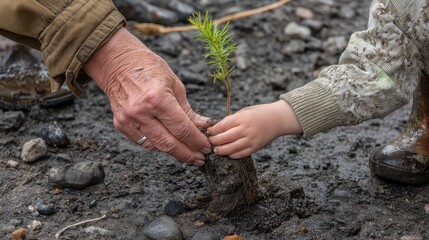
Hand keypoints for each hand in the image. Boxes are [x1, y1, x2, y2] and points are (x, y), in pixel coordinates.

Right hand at [84, 28, 211, 165]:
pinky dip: (157, 145)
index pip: (182, 129)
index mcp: (158, 99)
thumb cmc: (150, 69)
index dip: (197, 142)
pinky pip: (143, 142)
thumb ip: (188, 111)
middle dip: (187, 154)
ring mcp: (128, 120)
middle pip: (169, 144)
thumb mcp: (175, 85)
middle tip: (200, 159)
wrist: (118, 63)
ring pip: (156, 147)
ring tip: (187, 152)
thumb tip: (204, 127)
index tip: (207, 148)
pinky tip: (168, 143)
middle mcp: (141, 112)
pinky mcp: (120, 125)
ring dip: (174, 152)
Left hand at [207, 100, 302, 158]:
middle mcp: (246, 129)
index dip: (214, 130)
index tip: (209, 132)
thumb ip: (233, 120)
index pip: (223, 125)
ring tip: (217, 150)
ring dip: (222, 150)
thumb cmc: (259, 113)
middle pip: (225, 138)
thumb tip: (218, 128)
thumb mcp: (245, 112)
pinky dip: (233, 155)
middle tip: (210, 142)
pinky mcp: (256, 147)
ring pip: (232, 148)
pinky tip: (229, 153)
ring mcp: (251, 140)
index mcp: (242, 118)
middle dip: (215, 141)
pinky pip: (242, 154)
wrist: (277, 119)